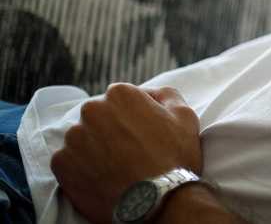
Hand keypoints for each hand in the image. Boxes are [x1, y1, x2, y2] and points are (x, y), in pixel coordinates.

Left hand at [50, 83, 202, 223]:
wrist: (156, 201)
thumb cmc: (173, 157)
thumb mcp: (184, 115)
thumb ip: (166, 95)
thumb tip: (152, 94)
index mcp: (120, 94)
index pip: (122, 98)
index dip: (134, 116)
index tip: (142, 132)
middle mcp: (92, 110)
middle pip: (99, 116)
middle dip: (111, 129)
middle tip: (129, 150)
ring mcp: (73, 138)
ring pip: (83, 138)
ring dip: (95, 147)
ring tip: (116, 166)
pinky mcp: (61, 164)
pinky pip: (69, 160)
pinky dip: (82, 167)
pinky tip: (103, 176)